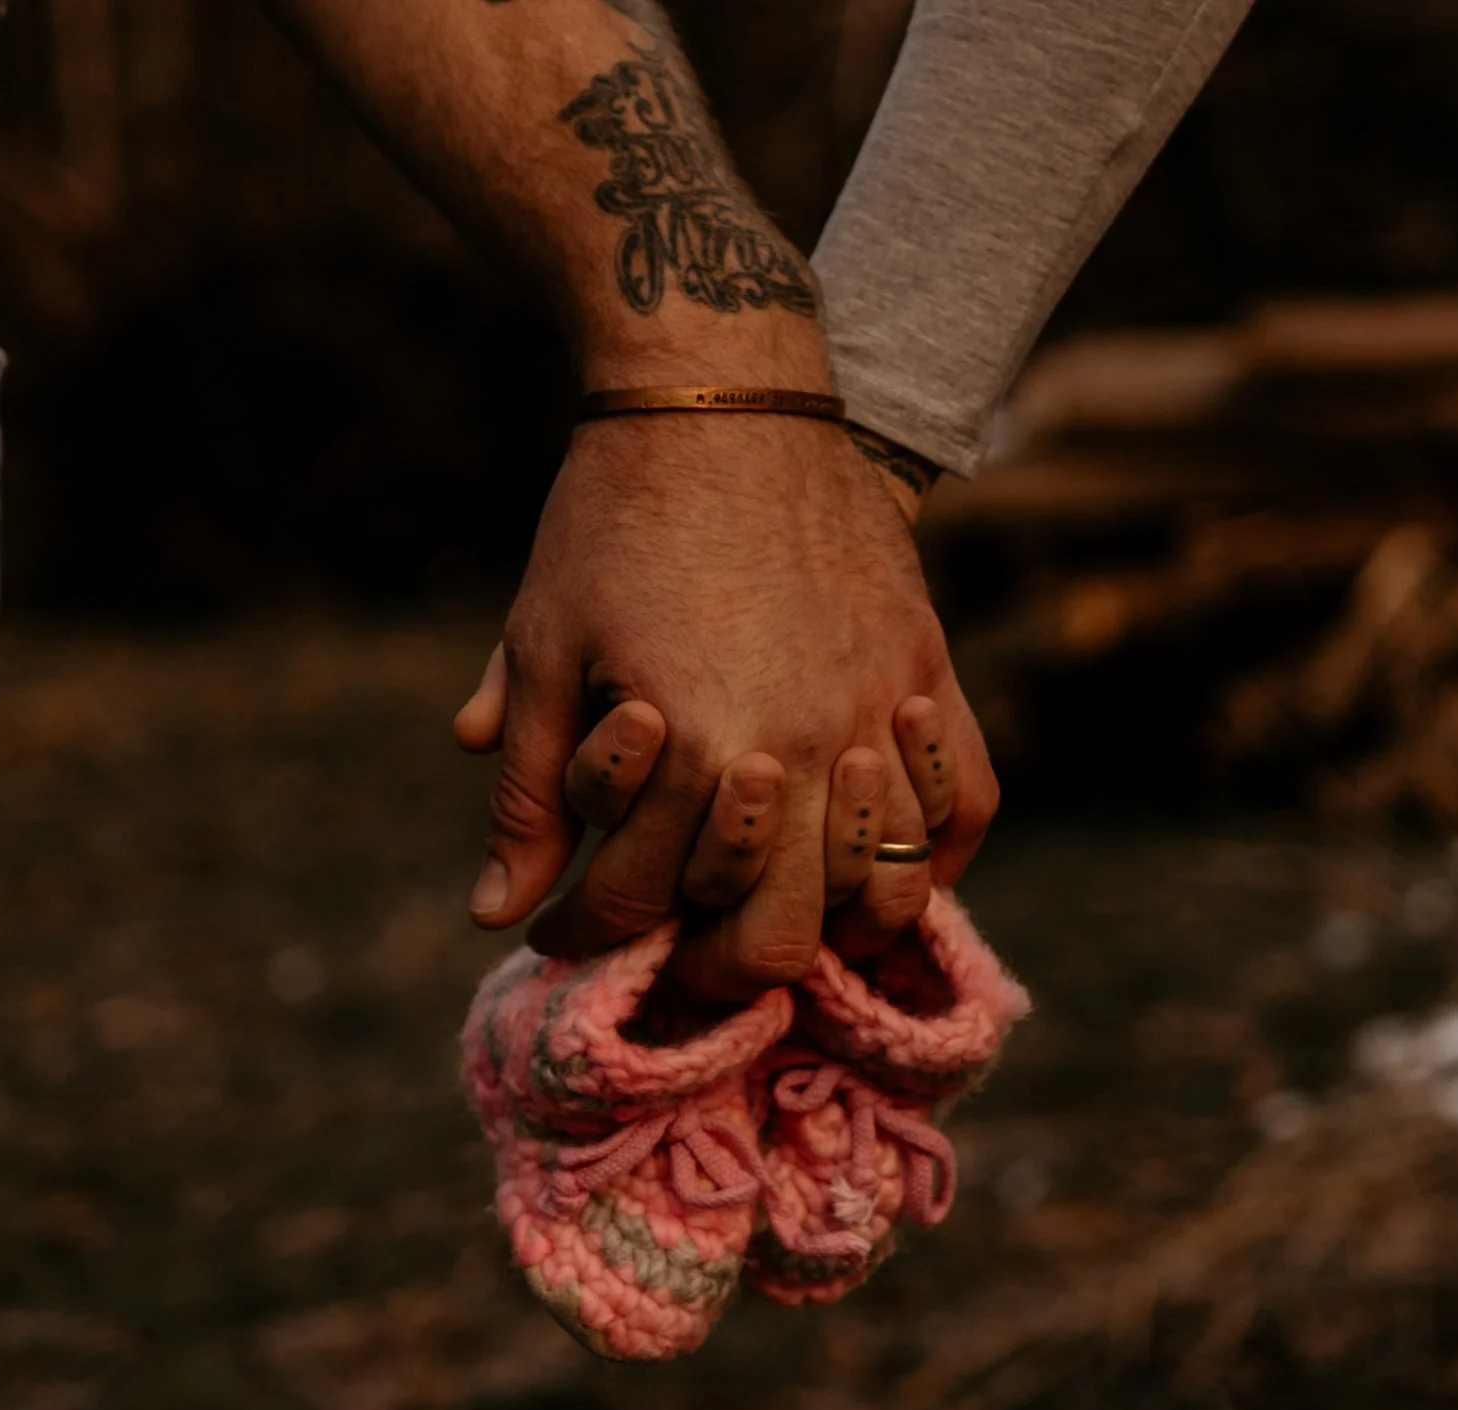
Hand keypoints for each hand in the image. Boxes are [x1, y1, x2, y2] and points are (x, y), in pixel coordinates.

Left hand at [454, 411, 994, 995]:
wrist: (721, 391)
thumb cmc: (613, 517)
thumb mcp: (545, 649)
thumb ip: (530, 796)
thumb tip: (495, 914)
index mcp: (696, 748)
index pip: (640, 904)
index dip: (586, 935)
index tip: (558, 931)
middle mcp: (801, 747)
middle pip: (775, 936)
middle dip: (710, 970)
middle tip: (674, 955)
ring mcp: (879, 711)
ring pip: (878, 890)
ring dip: (823, 923)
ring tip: (771, 916)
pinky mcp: (927, 666)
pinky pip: (962, 802)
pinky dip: (931, 858)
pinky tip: (880, 869)